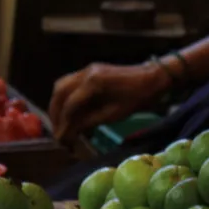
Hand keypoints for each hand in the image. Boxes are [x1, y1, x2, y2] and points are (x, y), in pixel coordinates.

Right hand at [49, 62, 167, 144]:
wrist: (153, 78)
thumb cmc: (137, 98)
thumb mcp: (113, 114)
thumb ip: (89, 121)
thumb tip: (69, 132)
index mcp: (93, 82)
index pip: (70, 104)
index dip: (64, 123)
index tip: (61, 139)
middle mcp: (86, 72)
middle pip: (60, 92)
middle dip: (55, 113)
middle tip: (58, 132)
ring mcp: (87, 69)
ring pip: (62, 85)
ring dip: (58, 104)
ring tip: (61, 123)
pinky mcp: (91, 71)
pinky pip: (71, 83)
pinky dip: (66, 97)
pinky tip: (69, 112)